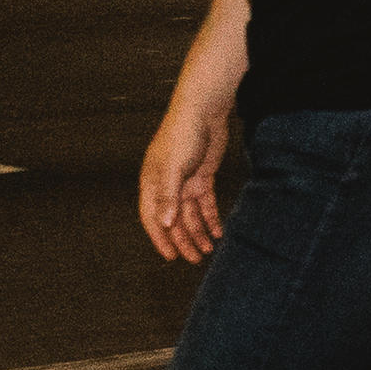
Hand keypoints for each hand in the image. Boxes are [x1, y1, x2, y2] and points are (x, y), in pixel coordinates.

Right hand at [138, 104, 226, 262]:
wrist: (204, 110)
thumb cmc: (182, 135)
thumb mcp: (173, 167)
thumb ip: (168, 196)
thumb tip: (163, 223)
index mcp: (152, 183)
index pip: (152, 217)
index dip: (160, 238)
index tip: (171, 256)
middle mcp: (166, 185)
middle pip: (174, 220)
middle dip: (184, 240)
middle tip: (196, 259)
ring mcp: (185, 182)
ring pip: (191, 214)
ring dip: (199, 232)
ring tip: (209, 249)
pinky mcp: (202, 177)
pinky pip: (205, 203)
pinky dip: (211, 217)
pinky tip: (218, 231)